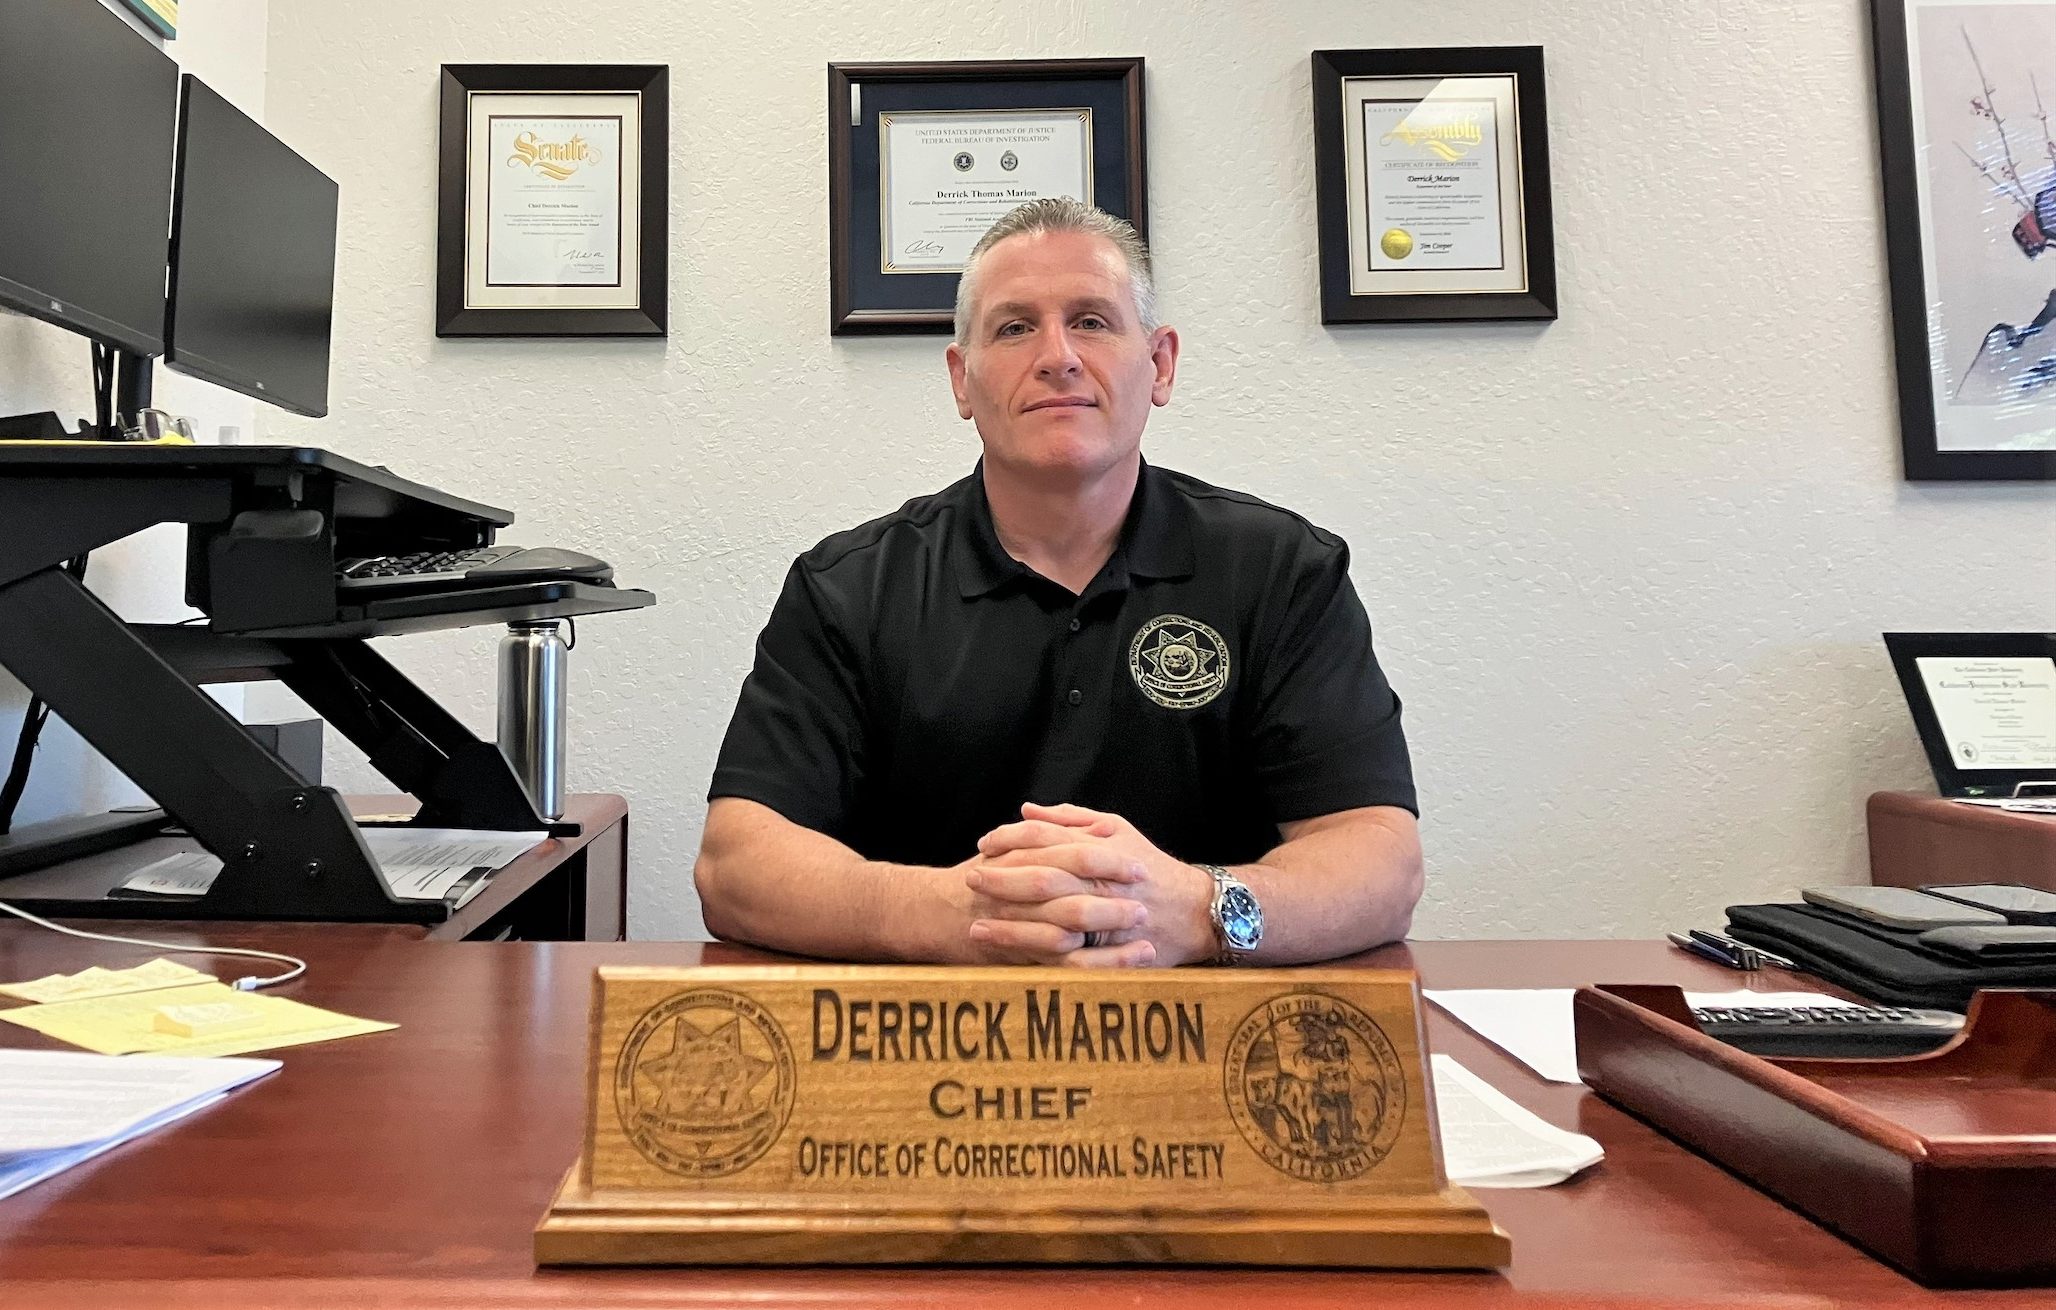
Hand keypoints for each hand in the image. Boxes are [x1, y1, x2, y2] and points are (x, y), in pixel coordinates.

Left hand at [968, 802, 1216, 966]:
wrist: (1195, 911)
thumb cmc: (1150, 868)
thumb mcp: (1117, 830)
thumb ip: (1072, 819)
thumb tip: (1027, 809)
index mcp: (1100, 849)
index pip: (1045, 838)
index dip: (1010, 840)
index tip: (984, 844)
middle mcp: (1101, 881)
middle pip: (1042, 875)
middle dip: (1002, 877)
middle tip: (970, 878)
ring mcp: (1104, 917)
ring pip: (1048, 915)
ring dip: (1008, 918)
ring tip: (974, 919)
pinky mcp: (1106, 949)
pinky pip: (1063, 950)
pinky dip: (1029, 947)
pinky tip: (1003, 948)